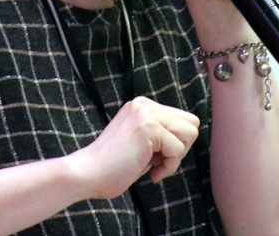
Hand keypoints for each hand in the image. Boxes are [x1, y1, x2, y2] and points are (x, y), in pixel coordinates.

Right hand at [70, 97, 199, 198]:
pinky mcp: (148, 127)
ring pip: (190, 133)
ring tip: (153, 166)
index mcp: (142, 106)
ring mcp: (147, 113)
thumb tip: (188, 137)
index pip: (182, 120)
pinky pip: (178, 149)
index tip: (156, 158)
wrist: (86, 173)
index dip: (175, 144)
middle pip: (191, 123)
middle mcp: (145, 104)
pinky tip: (150, 172)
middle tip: (158, 162)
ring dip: (176, 157)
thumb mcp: (140, 142)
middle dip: (181, 147)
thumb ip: (160, 135)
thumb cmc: (111, 167)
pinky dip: (169, 167)